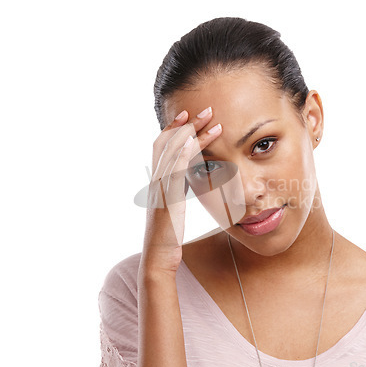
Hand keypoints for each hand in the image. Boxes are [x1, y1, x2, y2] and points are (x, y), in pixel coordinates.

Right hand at [140, 107, 221, 278]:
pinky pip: (174, 171)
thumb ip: (177, 188)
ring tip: (209, 119)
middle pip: (168, 142)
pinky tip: (195, 141)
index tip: (191, 116)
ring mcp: (160, 188)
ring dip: (191, 132)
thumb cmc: (168, 235)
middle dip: (186, 123)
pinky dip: (183, 153)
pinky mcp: (167, 198)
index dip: (175, 128)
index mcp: (158, 181)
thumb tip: (188, 176)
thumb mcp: (173, 206)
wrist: (158, 257)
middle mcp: (156, 180)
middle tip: (205, 110)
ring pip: (172, 152)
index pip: (163, 146)